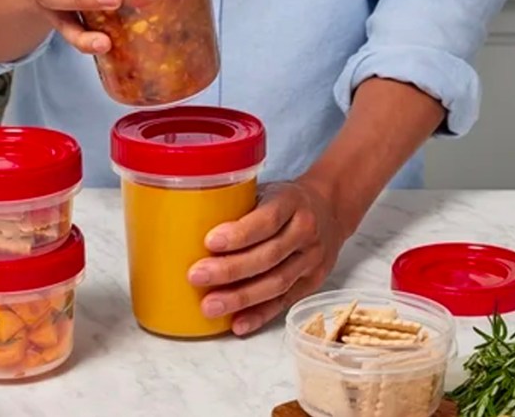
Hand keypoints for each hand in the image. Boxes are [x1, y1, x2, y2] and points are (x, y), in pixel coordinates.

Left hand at [187, 180, 349, 335]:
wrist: (331, 209)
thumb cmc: (284, 201)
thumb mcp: (266, 190)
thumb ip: (237, 205)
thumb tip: (183, 221)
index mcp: (291, 201)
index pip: (267, 219)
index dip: (239, 233)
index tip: (210, 242)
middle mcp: (306, 231)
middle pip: (268, 256)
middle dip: (230, 270)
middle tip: (196, 276)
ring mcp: (312, 259)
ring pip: (276, 283)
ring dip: (241, 298)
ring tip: (210, 306)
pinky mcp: (312, 282)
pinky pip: (284, 302)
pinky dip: (259, 315)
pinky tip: (237, 324)